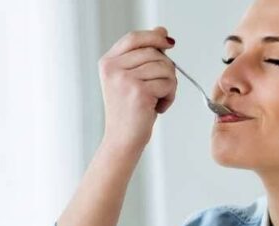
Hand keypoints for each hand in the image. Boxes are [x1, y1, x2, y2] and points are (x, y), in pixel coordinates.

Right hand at [98, 26, 177, 151]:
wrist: (122, 140)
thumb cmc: (130, 112)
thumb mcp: (132, 79)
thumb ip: (144, 56)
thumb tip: (162, 32)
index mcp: (108, 62)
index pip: (134, 38)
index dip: (153, 37)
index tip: (169, 43)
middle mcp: (113, 68)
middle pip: (154, 52)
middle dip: (166, 69)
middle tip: (161, 88)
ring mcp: (125, 79)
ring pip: (165, 68)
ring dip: (169, 85)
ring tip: (158, 100)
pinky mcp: (139, 92)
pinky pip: (168, 84)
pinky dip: (170, 97)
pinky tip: (158, 108)